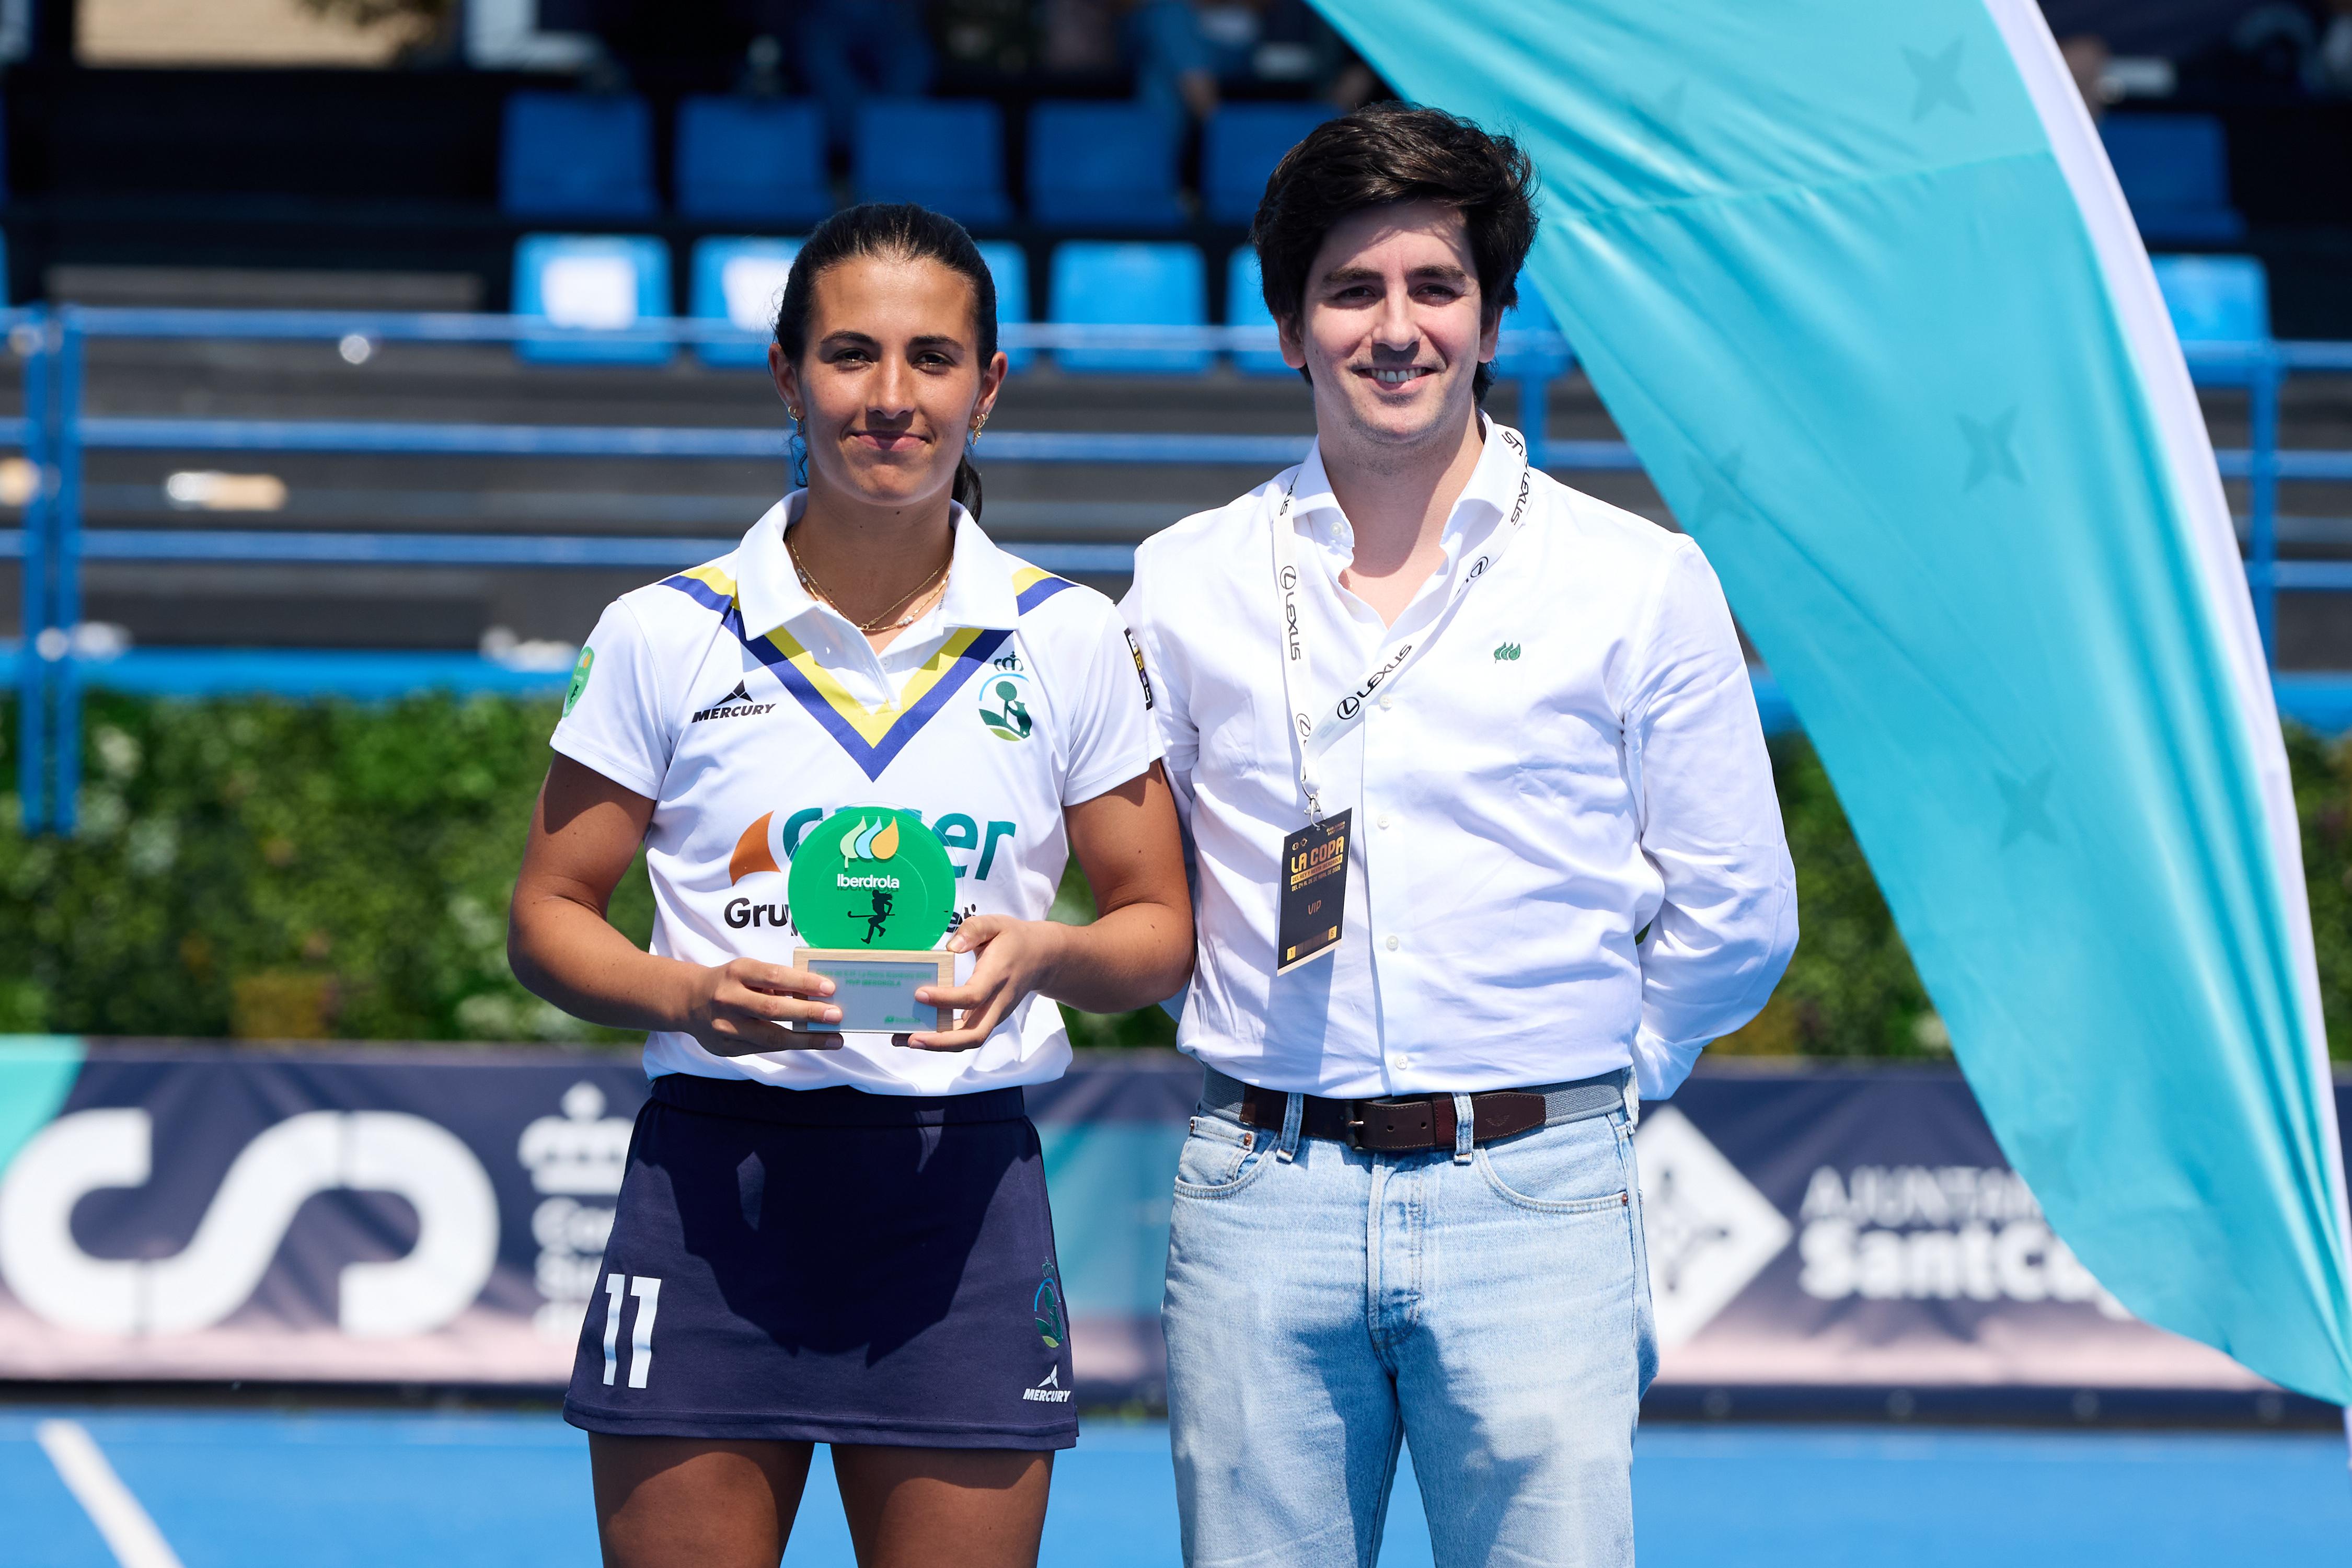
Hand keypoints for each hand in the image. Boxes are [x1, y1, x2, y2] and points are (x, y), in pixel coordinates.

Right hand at [683, 958, 843, 1054]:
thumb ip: (776, 982)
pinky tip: (810, 1043)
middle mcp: (728, 999)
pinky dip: (790, 1046)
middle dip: (809, 1013)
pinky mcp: (726, 1048)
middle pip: (773, 1009)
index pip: (775, 976)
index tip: (830, 988)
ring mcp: (725, 1027)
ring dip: (807, 1039)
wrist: (688, 1001)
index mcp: (737, 972)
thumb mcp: (748, 971)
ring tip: (834, 1039)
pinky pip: (764, 1049)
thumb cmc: (731, 982)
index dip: (803, 982)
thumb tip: (817, 994)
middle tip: (837, 1015)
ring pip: (771, 1038)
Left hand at [902, 915, 1068, 1051]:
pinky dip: (944, 1039)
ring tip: (907, 1039)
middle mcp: (998, 1001)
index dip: (945, 999)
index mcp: (997, 976)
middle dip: (942, 1042)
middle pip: (974, 1034)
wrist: (1042, 958)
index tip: (919, 994)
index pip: (973, 996)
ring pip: (970, 1040)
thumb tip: (951, 947)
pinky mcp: (989, 1018)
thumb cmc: (1013, 940)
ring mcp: (995, 1013)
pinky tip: (919, 1032)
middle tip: (912, 1038)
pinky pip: (968, 1034)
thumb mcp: (995, 924)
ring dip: (939, 1045)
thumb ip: (973, 930)